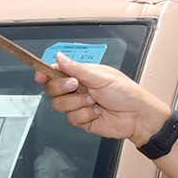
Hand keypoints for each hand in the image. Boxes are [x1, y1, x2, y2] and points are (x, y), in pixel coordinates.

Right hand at [37, 55, 169, 144]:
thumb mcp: (101, 76)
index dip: (45, 74)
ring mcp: (78, 105)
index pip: (56, 72)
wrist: (137, 116)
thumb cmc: (125, 92)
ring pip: (60, 105)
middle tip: (77, 86)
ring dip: (78, 104)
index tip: (40, 76)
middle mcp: (77, 89)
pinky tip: (97, 113)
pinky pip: (72, 119)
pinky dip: (85, 116)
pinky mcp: (82, 120)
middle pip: (53, 89)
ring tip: (95, 102)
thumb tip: (59, 56)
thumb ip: (77, 68)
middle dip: (63, 88)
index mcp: (81, 74)